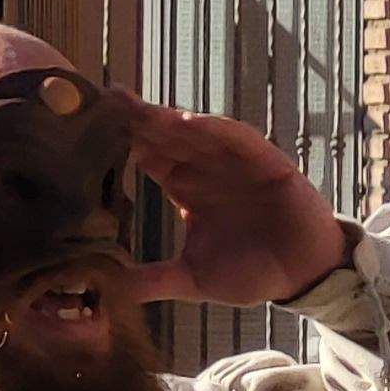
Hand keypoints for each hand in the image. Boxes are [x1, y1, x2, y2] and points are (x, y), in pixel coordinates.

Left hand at [112, 99, 350, 307]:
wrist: (304, 277)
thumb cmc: (251, 273)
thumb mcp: (192, 280)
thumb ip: (154, 280)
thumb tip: (109, 289)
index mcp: (186, 188)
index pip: (148, 156)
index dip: (121, 142)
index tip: (86, 129)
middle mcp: (206, 168)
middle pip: (166, 136)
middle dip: (136, 119)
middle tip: (102, 101)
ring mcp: (237, 161)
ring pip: (196, 132)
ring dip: (168, 119)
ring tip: (137, 109)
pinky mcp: (267, 162)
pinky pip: (239, 140)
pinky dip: (216, 130)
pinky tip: (190, 124)